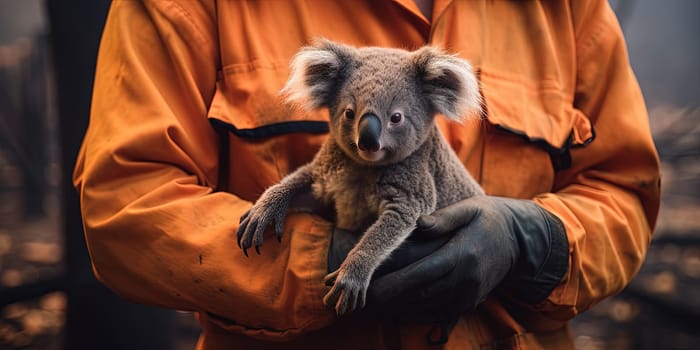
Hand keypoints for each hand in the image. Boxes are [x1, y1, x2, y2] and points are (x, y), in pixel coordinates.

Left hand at [365, 196, 568, 324]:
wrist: (520, 240)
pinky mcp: (468, 304)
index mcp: (462, 256)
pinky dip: (414, 314)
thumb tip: (419, 224)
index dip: (394, 284)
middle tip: (359, 300)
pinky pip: (438, 314)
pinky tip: (393, 311)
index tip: (369, 290)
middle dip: (387, 300)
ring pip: (425, 309)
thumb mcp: (469, 208)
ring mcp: (468, 296)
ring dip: (396, 309)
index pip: (421, 275)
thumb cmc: (488, 218)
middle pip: (419, 296)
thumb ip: (443, 218)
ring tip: (368, 307)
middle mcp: (465, 281)